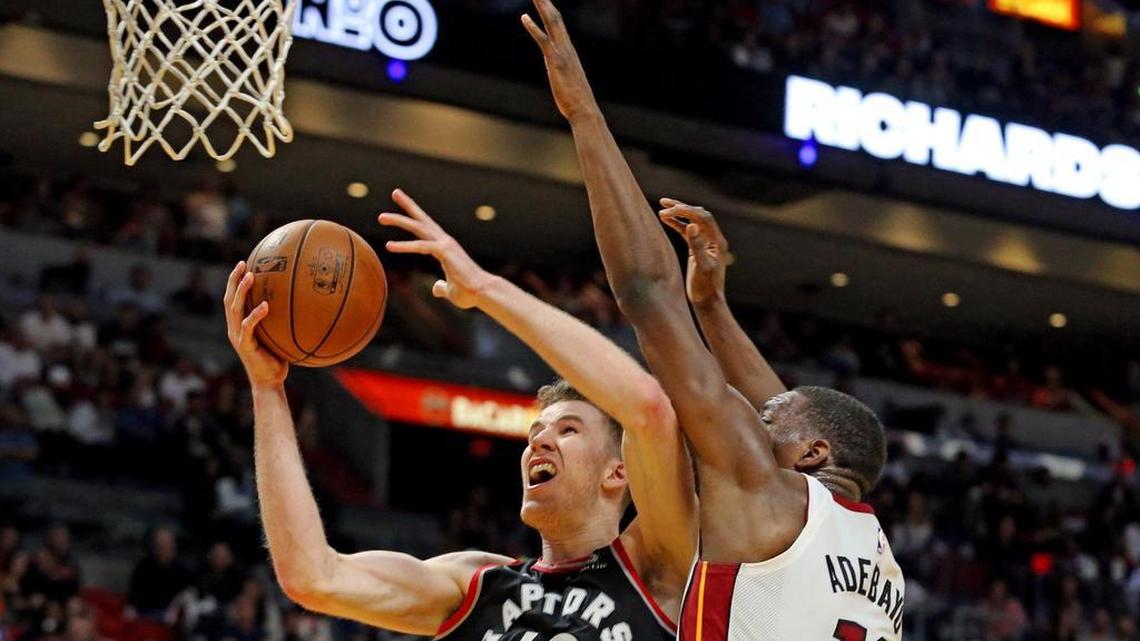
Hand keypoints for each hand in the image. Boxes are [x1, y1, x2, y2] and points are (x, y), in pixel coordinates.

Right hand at [223, 261, 288, 387]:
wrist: (269, 382)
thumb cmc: (276, 358)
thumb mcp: (277, 335)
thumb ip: (280, 320)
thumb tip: (300, 301)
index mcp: (238, 324)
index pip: (232, 298)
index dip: (234, 281)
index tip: (243, 264)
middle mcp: (234, 328)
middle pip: (229, 299)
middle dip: (234, 280)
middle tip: (243, 264)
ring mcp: (238, 337)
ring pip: (235, 309)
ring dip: (242, 291)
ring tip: (251, 276)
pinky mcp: (245, 346)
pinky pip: (249, 327)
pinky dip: (255, 315)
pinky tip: (265, 305)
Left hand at [379, 189, 494, 309]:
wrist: (483, 293)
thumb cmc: (469, 292)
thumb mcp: (450, 290)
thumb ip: (442, 287)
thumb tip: (436, 288)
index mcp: (445, 248)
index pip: (426, 229)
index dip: (414, 218)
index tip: (403, 208)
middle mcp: (445, 241)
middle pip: (422, 219)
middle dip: (408, 205)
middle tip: (395, 192)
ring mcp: (445, 244)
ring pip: (418, 227)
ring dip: (399, 220)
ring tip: (381, 217)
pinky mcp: (445, 252)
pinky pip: (421, 246)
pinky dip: (404, 246)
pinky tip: (389, 246)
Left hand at [521, 0, 598, 121]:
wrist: (584, 109)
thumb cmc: (576, 99)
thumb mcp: (567, 79)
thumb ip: (561, 69)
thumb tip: (557, 68)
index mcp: (568, 50)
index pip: (558, 24)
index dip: (550, 10)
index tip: (543, 0)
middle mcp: (566, 47)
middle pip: (555, 18)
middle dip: (546, 2)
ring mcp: (562, 53)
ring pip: (551, 23)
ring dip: (542, 7)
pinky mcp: (555, 62)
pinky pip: (543, 41)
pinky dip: (533, 28)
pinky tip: (524, 17)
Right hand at [658, 198, 729, 306]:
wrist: (707, 301)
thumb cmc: (705, 287)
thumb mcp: (701, 266)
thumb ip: (697, 245)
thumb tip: (691, 226)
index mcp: (717, 241)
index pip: (703, 218)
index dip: (687, 210)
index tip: (671, 209)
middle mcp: (713, 239)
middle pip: (698, 215)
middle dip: (681, 207)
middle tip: (663, 204)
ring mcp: (705, 242)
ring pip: (691, 221)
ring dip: (678, 213)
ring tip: (661, 207)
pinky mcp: (696, 248)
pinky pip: (686, 231)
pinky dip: (676, 224)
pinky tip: (664, 219)